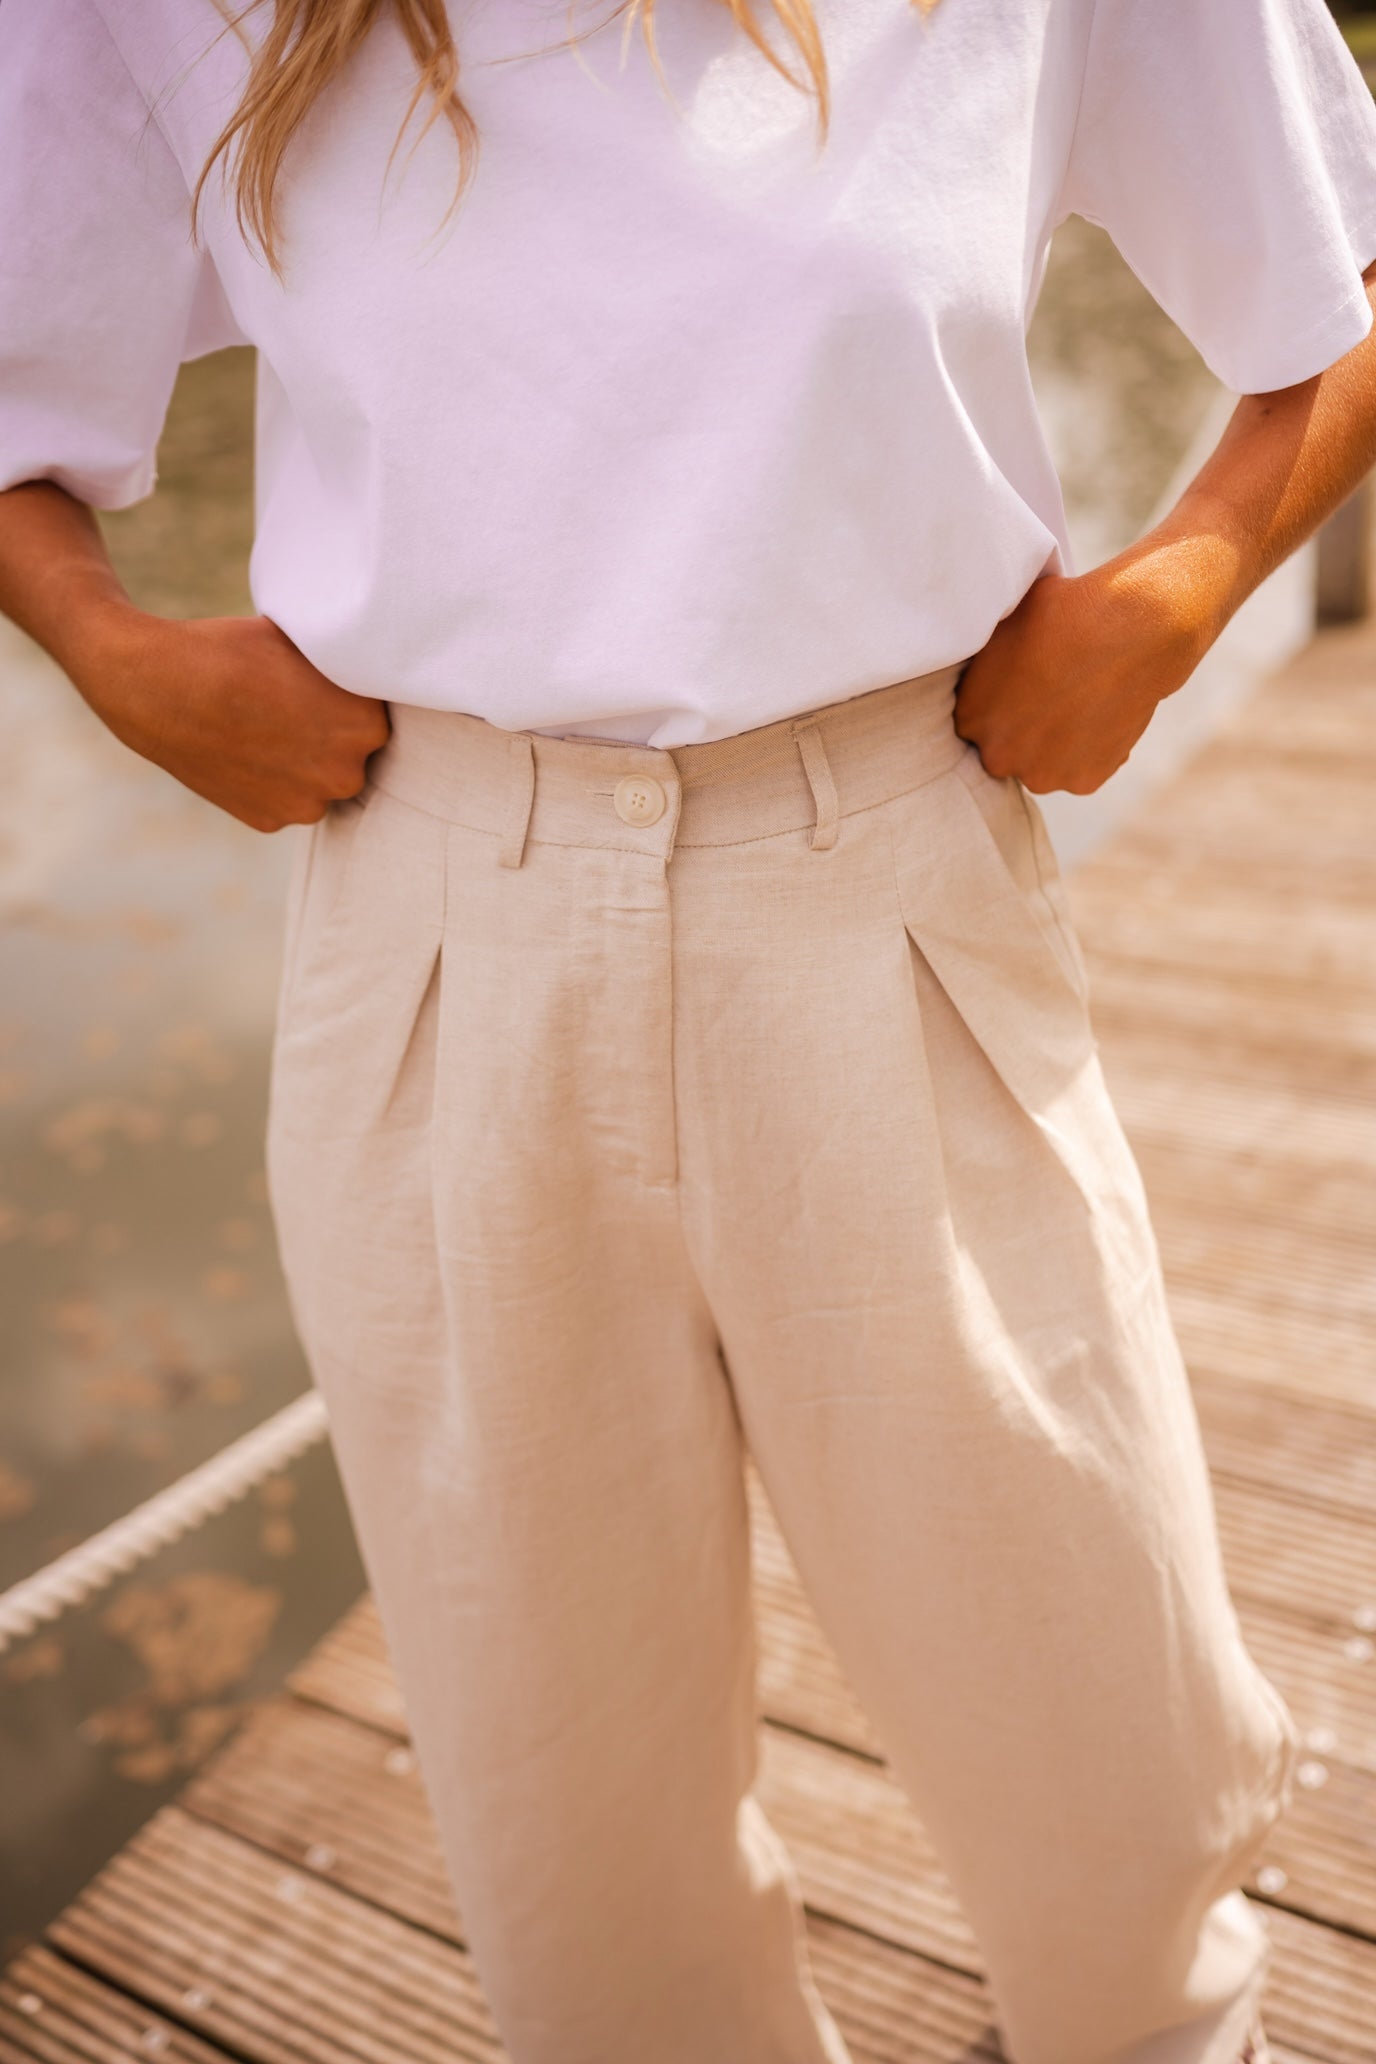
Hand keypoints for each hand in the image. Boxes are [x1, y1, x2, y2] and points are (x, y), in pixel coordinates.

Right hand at [80, 610, 390, 832]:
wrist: (155, 686)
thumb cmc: (231, 651)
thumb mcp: (303, 641)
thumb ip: (343, 665)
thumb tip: (367, 660)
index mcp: (366, 725)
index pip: (381, 715)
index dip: (355, 698)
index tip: (330, 685)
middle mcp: (345, 774)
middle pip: (356, 755)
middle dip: (335, 736)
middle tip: (297, 707)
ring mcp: (306, 805)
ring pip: (322, 783)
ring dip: (307, 764)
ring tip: (269, 728)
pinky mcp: (269, 822)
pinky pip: (286, 801)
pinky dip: (274, 783)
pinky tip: (248, 750)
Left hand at [953, 552, 1219, 794]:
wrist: (1131, 630)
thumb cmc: (1067, 613)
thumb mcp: (1006, 623)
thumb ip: (986, 658)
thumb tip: (977, 650)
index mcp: (970, 718)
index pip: (978, 723)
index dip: (1003, 706)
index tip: (1024, 689)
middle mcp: (998, 755)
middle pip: (1009, 751)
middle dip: (1026, 733)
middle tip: (1054, 699)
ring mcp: (1041, 774)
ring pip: (1045, 765)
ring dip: (1058, 746)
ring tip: (1082, 706)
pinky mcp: (1083, 782)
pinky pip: (1082, 772)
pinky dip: (1092, 753)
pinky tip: (1102, 716)